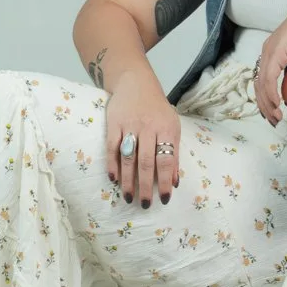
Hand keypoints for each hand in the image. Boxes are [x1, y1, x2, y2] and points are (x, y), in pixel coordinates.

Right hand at [106, 72, 180, 204]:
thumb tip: (174, 182)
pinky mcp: (113, 123)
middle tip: (145, 204)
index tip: (165, 198)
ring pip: (129, 157)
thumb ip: (174, 153)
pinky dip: (113, 164)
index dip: (165, 180)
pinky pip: (112, 147)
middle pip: (147, 161)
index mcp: (167, 129)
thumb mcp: (171, 126)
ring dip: (128, 180)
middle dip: (147, 185)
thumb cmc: (157, 109)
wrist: (135, 82)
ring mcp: (130, 125)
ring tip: (129, 197)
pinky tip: (114, 178)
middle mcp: (149, 127)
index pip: (167, 159)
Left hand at [253, 0, 286, 125]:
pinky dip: (271, 92)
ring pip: (262, 83)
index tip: (272, 114)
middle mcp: (266, 52)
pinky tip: (276, 103)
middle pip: (259, 84)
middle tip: (273, 120)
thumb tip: (284, 99)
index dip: (265, 99)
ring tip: (276, 116)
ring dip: (268, 102)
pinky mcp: (275, 52)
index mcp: (271, 53)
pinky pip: (269, 77)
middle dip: (265, 105)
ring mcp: (269, 51)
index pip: (262, 80)